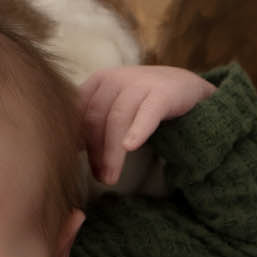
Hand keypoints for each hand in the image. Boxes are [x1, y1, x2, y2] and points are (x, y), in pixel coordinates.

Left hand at [77, 65, 216, 184]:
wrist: (185, 86)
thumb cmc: (143, 103)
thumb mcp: (115, 106)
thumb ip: (94, 121)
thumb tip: (71, 149)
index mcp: (99, 81)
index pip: (79, 112)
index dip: (75, 139)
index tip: (74, 161)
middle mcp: (116, 78)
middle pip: (96, 118)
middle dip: (94, 152)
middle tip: (98, 178)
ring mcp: (140, 83)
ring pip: (118, 119)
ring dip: (112, 153)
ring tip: (110, 178)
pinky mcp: (163, 93)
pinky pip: (148, 113)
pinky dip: (138, 130)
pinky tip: (131, 147)